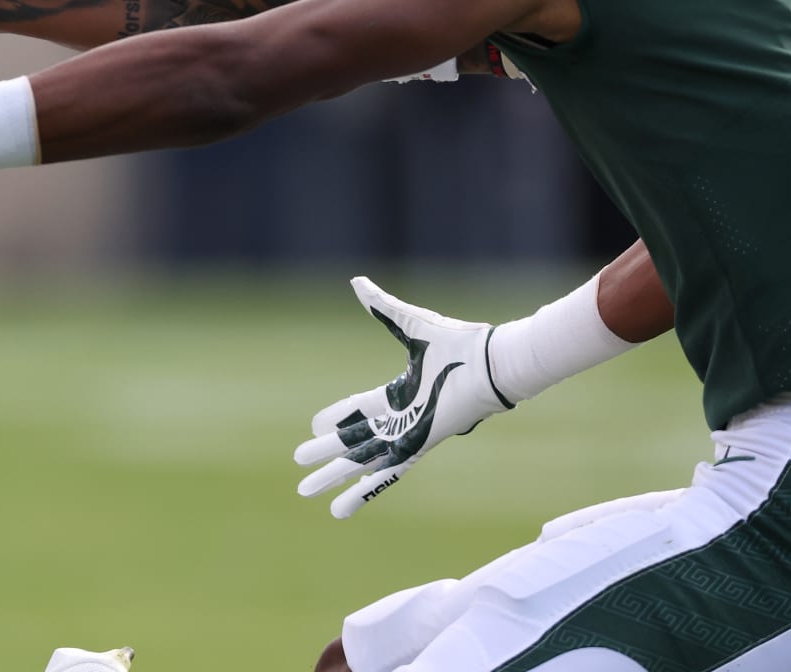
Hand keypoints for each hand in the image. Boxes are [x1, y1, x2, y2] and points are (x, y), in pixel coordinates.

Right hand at [293, 277, 511, 518]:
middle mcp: (401, 417)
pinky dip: (363, 492)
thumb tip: (357, 282)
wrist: (490, 363)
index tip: (313, 428)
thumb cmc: (458, 343)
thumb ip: (382, 308)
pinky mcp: (418, 445)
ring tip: (306, 490)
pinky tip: (341, 507)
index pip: (359, 409)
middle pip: (354, 440)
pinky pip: (385, 474)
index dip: (336, 418)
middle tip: (300, 463)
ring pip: (362, 462)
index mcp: (400, 392)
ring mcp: (409, 435)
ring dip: (334, 476)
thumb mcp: (409, 324)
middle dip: (327, 454)